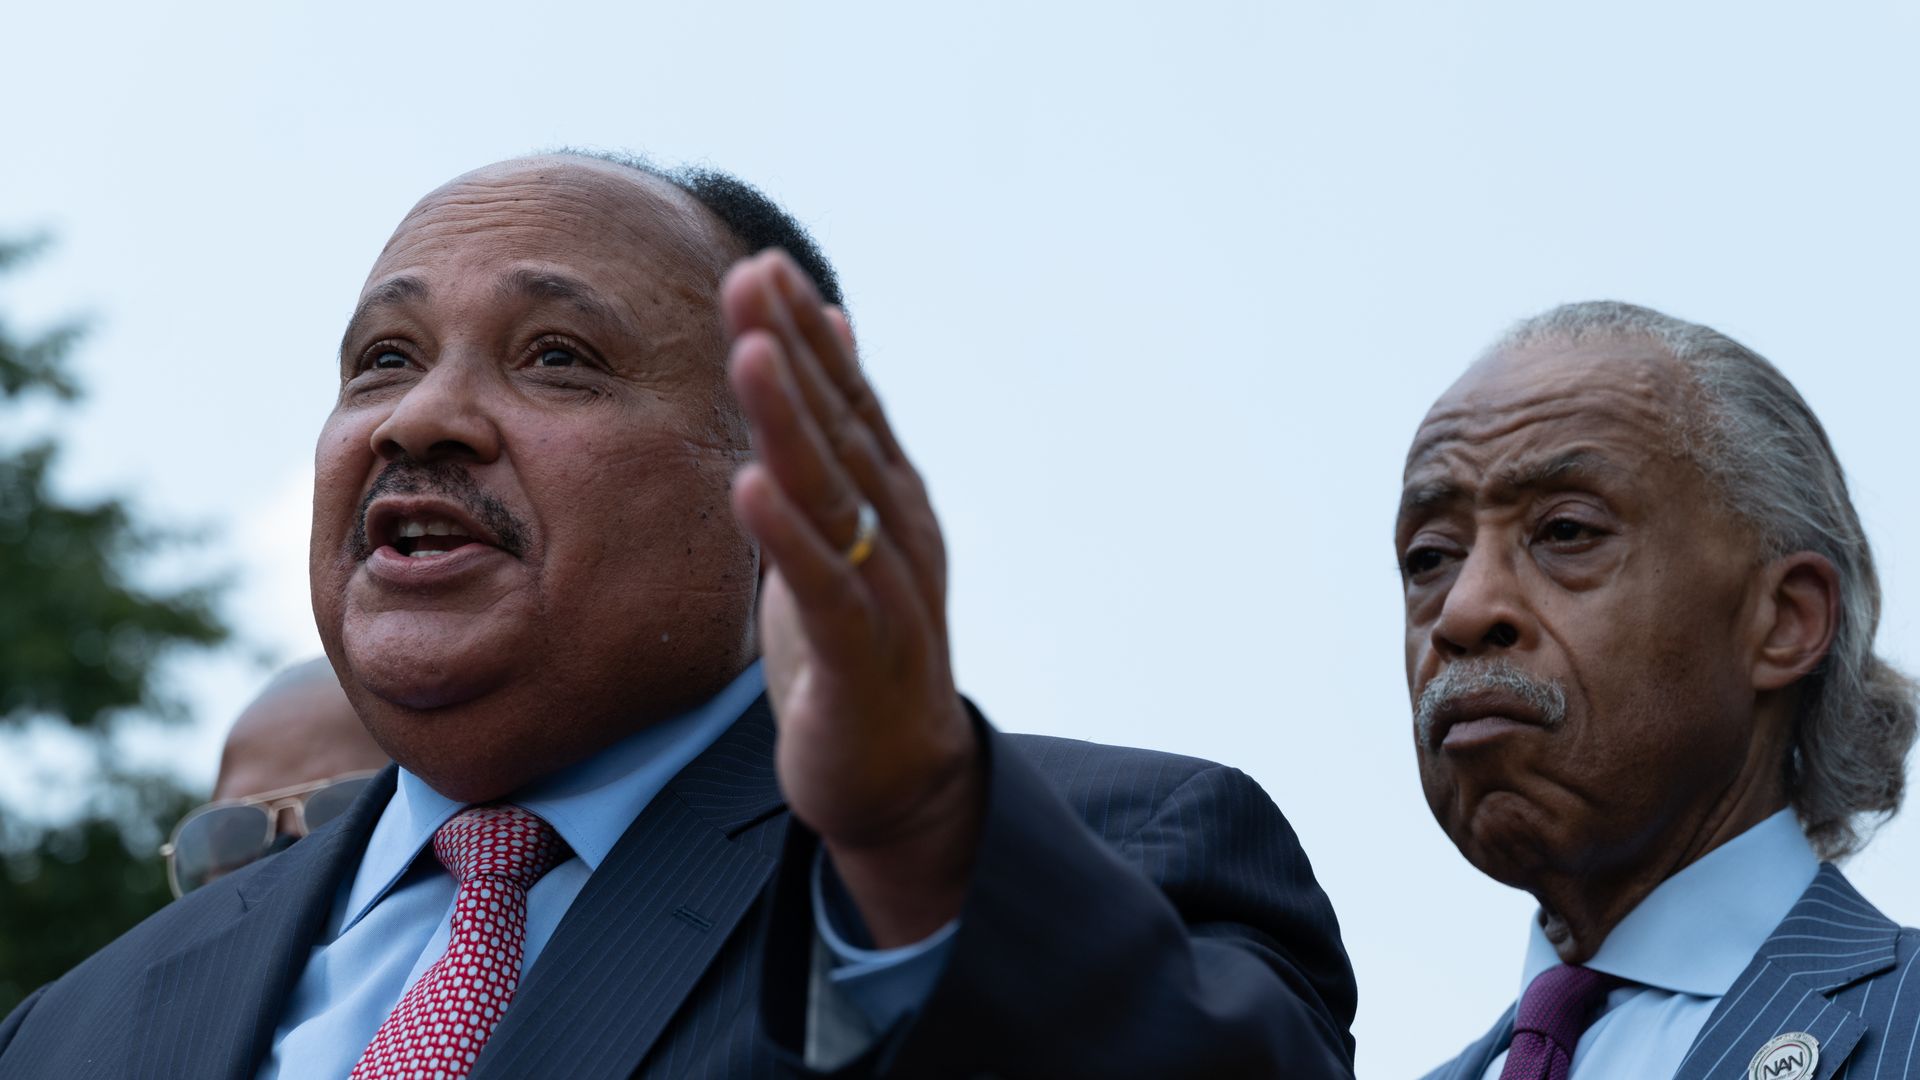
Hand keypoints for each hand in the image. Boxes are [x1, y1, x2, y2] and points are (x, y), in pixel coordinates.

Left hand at [722, 250, 982, 946]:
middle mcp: (899, 532)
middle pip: (841, 427)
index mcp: (891, 501)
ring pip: (835, 493)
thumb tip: (822, 340)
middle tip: (752, 273)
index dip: (807, 333)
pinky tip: (750, 485)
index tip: (762, 263)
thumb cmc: (860, 651)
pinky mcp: (863, 656)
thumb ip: (833, 443)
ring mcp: (887, 591)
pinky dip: (789, 535)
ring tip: (751, 352)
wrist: (901, 779)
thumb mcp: (843, 536)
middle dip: (795, 350)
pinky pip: (823, 587)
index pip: (848, 401)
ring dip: (792, 419)